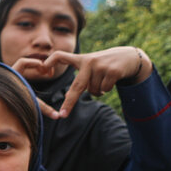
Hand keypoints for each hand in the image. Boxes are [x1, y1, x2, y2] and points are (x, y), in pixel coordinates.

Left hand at [12, 46, 151, 118]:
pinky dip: (106, 89)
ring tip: (103, 79)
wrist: (128, 56)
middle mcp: (88, 61)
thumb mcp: (90, 66)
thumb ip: (79, 79)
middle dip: (69, 102)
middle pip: (76, 86)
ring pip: (93, 90)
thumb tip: (67, 97)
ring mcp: (101, 66)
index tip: (42, 69)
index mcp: (80, 60)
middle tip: (63, 115)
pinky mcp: (113, 71)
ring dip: (97, 91)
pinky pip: (104, 89)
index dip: (50, 62)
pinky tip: (111, 80)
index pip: (60, 56)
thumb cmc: (104, 64)